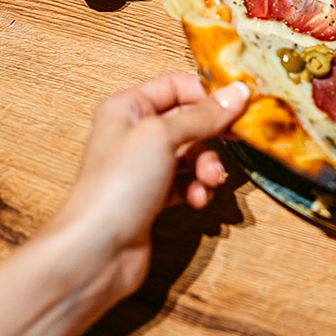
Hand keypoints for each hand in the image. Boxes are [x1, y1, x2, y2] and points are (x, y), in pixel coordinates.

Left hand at [48, 73, 248, 296]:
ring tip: (209, 181)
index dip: (205, 95)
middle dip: (211, 137)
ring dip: (206, 167)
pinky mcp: (152, 197)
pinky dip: (196, 189)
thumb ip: (203, 115)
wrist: (97, 249)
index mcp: (128, 108)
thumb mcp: (162, 136)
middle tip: (230, 146)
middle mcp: (134, 134)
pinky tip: (196, 200)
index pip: (175, 85)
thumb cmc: (117, 185)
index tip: (234, 108)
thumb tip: (238, 92)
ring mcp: (143, 167)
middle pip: (188, 121)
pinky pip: (186, 183)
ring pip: (191, 154)